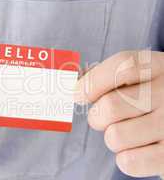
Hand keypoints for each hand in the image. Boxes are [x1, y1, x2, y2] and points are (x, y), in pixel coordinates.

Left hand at [76, 50, 163, 177]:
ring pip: (115, 137)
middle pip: (109, 107)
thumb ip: (106, 74)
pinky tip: (138, 148)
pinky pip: (128, 162)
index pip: (122, 66)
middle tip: (103, 117)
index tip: (78, 94)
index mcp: (157, 68)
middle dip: (97, 116)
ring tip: (127, 131)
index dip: (92, 82)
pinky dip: (125, 158)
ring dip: (112, 137)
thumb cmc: (149, 96)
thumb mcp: (137, 77)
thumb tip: (73, 79)